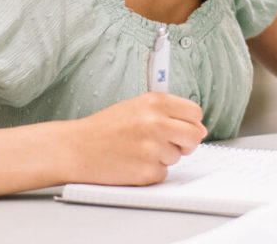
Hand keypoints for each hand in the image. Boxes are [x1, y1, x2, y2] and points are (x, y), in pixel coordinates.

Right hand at [67, 92, 206, 185]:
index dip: (190, 122)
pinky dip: (150, 171)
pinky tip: (131, 163)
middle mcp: (157, 123)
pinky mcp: (147, 171)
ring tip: (136, 150)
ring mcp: (153, 148)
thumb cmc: (105, 128)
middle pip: (193, 136)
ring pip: (178, 156)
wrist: (76, 149)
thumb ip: (169, 114)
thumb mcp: (136, 108)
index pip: (194, 112)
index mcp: (156, 102)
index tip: (182, 127)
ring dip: (163, 156)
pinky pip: (163, 173)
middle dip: (184, 143)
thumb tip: (200, 130)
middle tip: (165, 143)